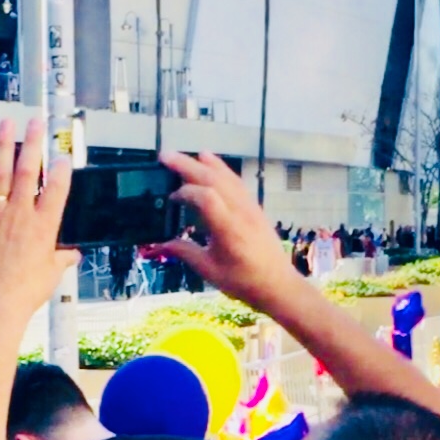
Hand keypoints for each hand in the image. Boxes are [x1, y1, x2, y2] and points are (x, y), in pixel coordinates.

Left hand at [0, 116, 72, 319]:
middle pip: (30, 170)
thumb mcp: (51, 274)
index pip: (57, 188)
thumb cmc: (24, 294)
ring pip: (1, 173)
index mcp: (45, 226)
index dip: (61, 167)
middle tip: (35, 121)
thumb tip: (72, 255)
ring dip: (4, 146)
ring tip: (6, 124)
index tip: (61, 153)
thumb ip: (61, 258)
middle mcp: (21, 215)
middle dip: (33, 142)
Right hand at [154, 149, 298, 312]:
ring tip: (190, 154)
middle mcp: (241, 213)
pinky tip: (213, 165)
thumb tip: (161, 243)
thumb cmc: (243, 281)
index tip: (170, 199)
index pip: (206, 198)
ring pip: (228, 178)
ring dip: (207, 164)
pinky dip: (222, 170)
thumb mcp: (209, 270)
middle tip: (165, 156)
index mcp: (228, 230)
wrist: (278, 284)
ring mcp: (250, 208)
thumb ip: (184, 252)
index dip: (185, 193)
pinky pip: (237, 183)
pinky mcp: (255, 209)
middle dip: (189, 166)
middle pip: (215, 181)